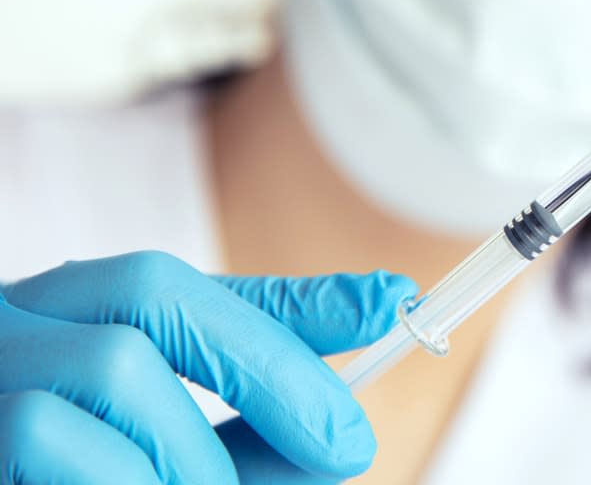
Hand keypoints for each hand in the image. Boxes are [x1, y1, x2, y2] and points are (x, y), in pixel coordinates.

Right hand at [0, 251, 414, 482]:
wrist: (2, 483)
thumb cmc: (75, 472)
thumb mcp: (164, 444)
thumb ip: (248, 416)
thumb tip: (355, 394)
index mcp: (64, 316)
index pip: (182, 283)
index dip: (291, 298)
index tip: (395, 307)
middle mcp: (15, 322)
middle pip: (154, 293)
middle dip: (270, 365)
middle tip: (347, 444)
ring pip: (117, 367)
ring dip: (195, 452)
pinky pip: (51, 435)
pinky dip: (129, 477)